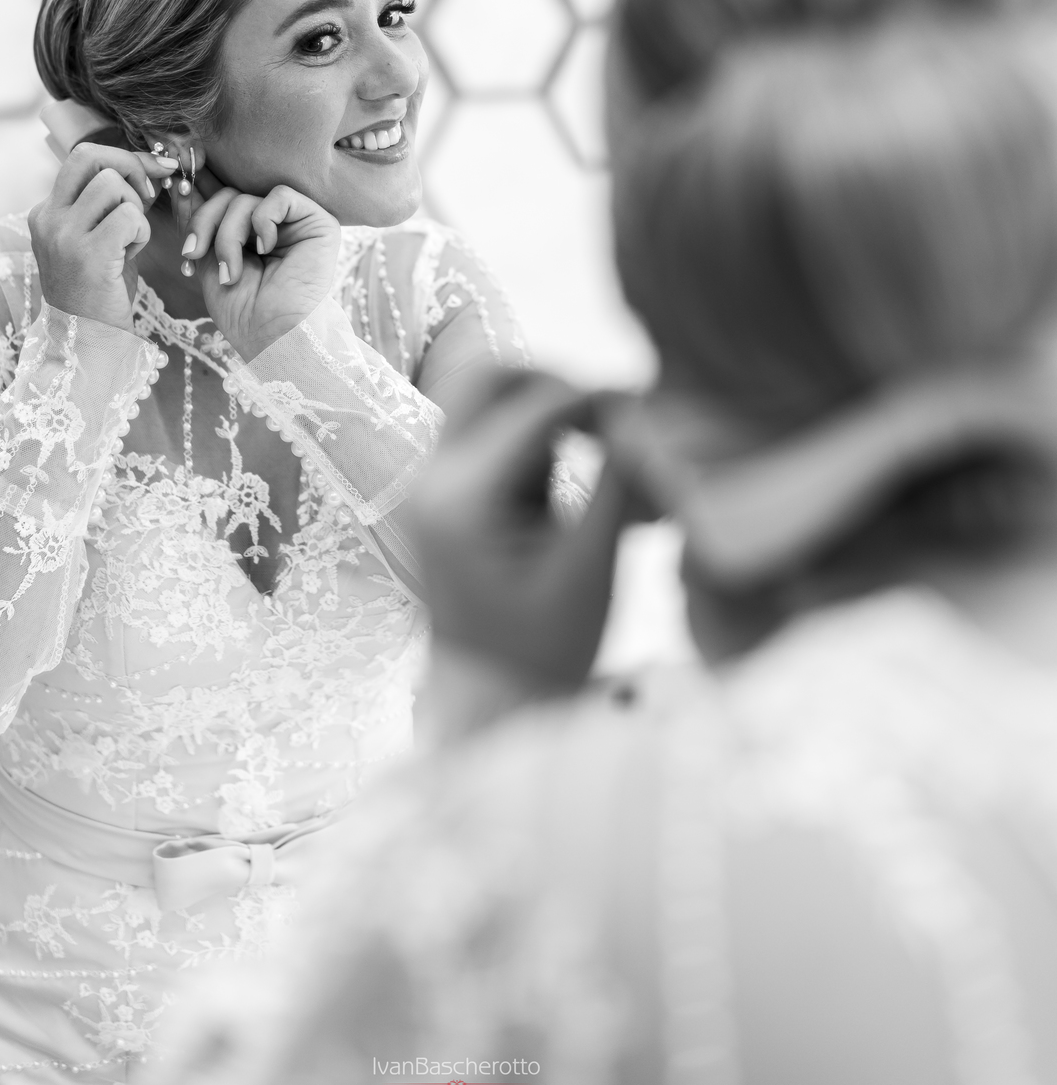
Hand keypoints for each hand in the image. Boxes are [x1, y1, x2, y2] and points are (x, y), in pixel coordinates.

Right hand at [28, 144, 177, 332]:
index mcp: (47, 211)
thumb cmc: (99, 291)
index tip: (155, 170)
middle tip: (148, 194)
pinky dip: (141, 231)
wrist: (85, 342)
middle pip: (91, 156)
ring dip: (136, 207)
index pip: (83, 157)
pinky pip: (129, 216)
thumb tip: (152, 165)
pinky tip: (131, 255)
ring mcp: (63, 236)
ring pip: (113, 184)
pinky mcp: (86, 255)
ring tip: (130, 240)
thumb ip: (113, 203)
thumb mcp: (98, 238)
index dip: (125, 157)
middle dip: (130, 165)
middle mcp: (48, 218)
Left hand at [179, 183, 340, 360]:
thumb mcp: (207, 261)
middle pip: (228, 195)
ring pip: (246, 198)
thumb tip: (180, 185)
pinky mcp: (319, 222)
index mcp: (250, 232)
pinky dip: (262, 221)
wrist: (271, 337)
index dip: (198, 191)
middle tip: (192, 253)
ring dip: (228, 235)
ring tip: (232, 272)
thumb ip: (199, 223)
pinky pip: (280, 196)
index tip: (175, 186)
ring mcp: (297, 223)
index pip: (221, 197)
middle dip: (204, 221)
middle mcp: (274, 224)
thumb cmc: (242, 311)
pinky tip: (265, 249)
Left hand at [407, 367, 662, 699]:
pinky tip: (578, 483)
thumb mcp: (591, 567)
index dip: (601, 396)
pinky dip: (537, 441)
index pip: (538, 408)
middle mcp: (434, 481)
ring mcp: (432, 486)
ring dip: (547, 411)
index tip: (653, 405)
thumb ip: (619, 484)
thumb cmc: (545, 651)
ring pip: (488, 402)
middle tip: (614, 414)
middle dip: (558, 383)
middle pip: (491, 379)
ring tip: (602, 457)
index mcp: (463, 498)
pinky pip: (490, 437)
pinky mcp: (446, 497)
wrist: (490, 706)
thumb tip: (648, 418)